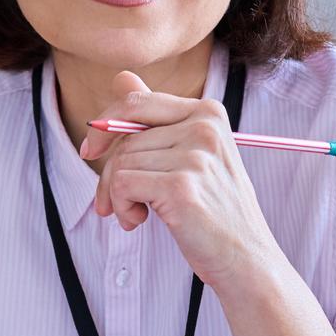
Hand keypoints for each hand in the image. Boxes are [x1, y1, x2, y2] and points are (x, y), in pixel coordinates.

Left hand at [77, 69, 285, 291]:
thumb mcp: (192, 157)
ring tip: (136, 215)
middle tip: (112, 203)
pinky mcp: (181, 186)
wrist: (245, 258)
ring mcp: (195, 155)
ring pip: (121, 162)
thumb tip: (122, 77)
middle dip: (109, 172)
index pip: (136, 100)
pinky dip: (121, 206)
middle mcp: (204, 127)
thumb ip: (157, 118)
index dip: (104, 124)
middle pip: (124, 136)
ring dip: (116, 195)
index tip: (91, 152)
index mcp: (208, 112)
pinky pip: (123, 184)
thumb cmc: (215, 211)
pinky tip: (138, 220)